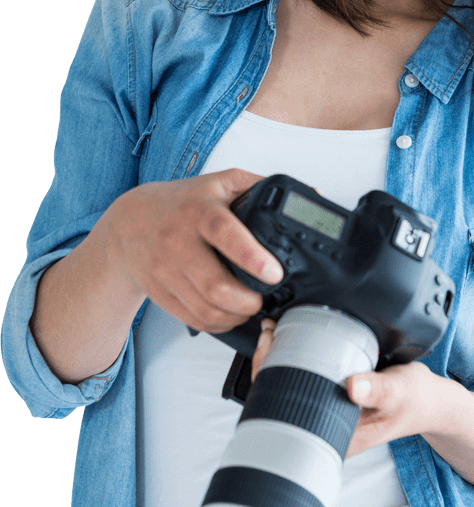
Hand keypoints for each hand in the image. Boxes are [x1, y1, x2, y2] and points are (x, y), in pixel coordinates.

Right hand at [109, 168, 283, 333]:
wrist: (130, 221)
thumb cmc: (182, 202)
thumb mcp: (220, 183)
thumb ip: (261, 186)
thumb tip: (309, 194)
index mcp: (199, 211)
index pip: (225, 234)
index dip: (252, 257)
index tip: (274, 273)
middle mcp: (178, 241)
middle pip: (215, 285)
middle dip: (249, 301)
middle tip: (264, 297)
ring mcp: (166, 271)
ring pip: (206, 309)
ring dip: (236, 316)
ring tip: (249, 307)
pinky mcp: (160, 293)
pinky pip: (193, 319)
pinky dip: (217, 324)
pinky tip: (229, 315)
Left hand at [250, 321, 438, 457]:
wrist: (427, 402)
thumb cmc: (414, 400)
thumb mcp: (399, 390)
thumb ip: (378, 389)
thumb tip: (353, 387)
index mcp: (335, 437)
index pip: (285, 407)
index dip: (270, 374)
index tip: (270, 343)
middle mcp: (324, 430)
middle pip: (279, 398)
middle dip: (268, 362)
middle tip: (270, 330)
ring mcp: (324, 417)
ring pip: (286, 389)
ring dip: (277, 359)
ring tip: (274, 331)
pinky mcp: (328, 401)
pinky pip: (300, 381)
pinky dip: (290, 360)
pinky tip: (288, 341)